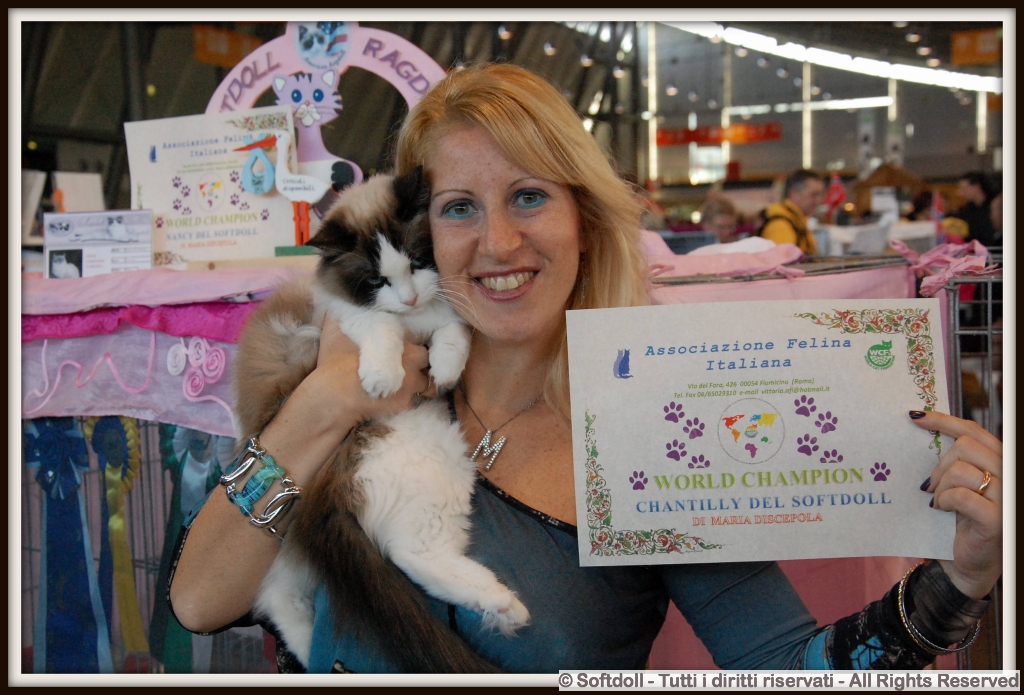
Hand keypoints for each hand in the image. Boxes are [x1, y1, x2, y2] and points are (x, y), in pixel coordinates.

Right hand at [312, 318, 434, 423]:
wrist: (335, 394)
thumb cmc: (336, 360)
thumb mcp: (336, 328)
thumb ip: (342, 313)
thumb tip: (336, 301)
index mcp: (399, 339)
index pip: (418, 340)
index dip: (410, 347)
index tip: (401, 352)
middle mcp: (411, 359)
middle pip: (426, 360)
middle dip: (419, 365)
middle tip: (404, 369)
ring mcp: (410, 382)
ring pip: (426, 383)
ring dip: (417, 384)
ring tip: (402, 387)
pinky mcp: (405, 403)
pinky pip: (414, 402)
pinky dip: (406, 401)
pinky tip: (392, 401)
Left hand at [912, 410, 1001, 598]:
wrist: (969, 563)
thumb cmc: (961, 519)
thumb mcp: (957, 484)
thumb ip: (952, 460)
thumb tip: (920, 427)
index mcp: (999, 462)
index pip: (974, 431)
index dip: (944, 420)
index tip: (915, 417)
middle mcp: (1009, 475)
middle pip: (965, 447)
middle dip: (940, 464)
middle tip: (930, 485)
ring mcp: (1007, 498)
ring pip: (962, 469)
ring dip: (940, 485)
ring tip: (937, 501)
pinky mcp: (997, 520)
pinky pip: (963, 496)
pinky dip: (945, 500)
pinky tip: (941, 509)